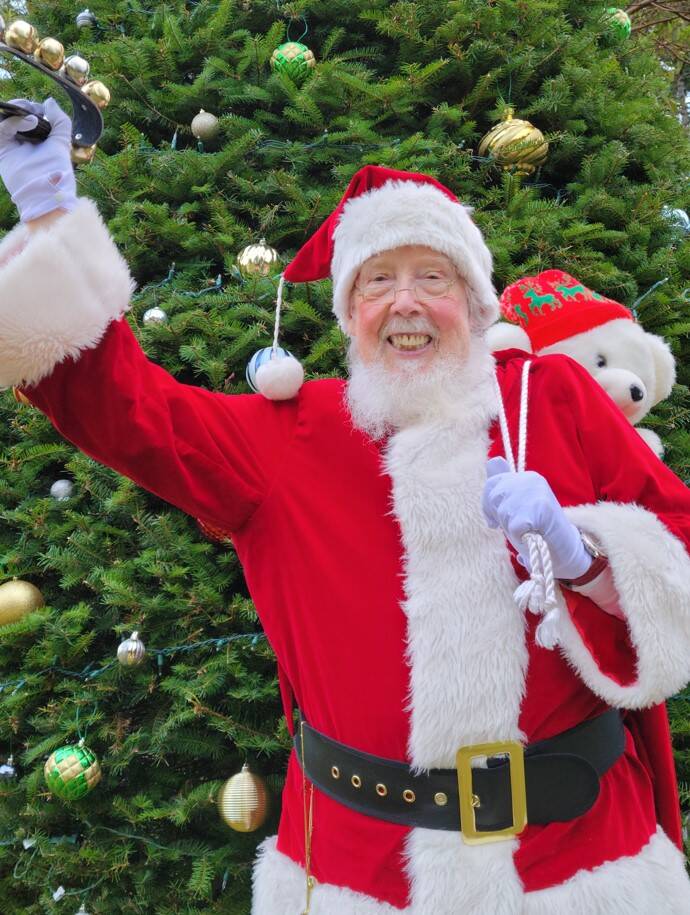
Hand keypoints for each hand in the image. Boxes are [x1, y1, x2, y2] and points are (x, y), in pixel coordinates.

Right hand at [0, 98, 76, 221]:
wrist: (45, 193)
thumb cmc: (56, 171)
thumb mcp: (62, 142)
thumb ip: (60, 121)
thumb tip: (48, 101)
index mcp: (40, 141)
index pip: (32, 117)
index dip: (36, 109)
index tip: (44, 110)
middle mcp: (25, 143)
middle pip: (16, 116)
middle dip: (23, 107)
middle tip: (32, 110)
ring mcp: (13, 146)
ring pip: (6, 120)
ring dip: (16, 111)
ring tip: (29, 114)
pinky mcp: (3, 151)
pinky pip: (2, 131)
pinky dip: (12, 122)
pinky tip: (27, 121)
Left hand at [482, 456, 590, 579]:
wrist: (566, 549)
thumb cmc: (537, 529)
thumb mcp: (516, 505)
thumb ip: (504, 484)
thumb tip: (493, 459)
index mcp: (527, 477)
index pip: (492, 483)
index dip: (488, 505)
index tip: (494, 520)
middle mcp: (532, 479)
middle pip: (494, 496)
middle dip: (499, 516)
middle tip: (515, 526)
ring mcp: (538, 492)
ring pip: (503, 511)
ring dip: (511, 527)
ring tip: (527, 529)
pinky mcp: (542, 509)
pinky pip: (514, 526)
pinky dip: (520, 536)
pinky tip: (532, 535)